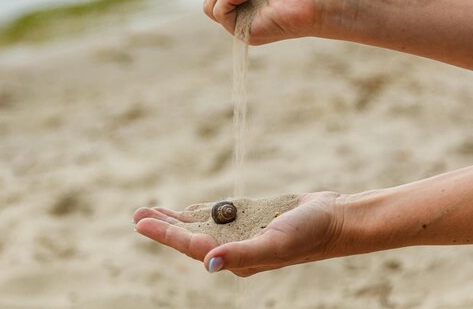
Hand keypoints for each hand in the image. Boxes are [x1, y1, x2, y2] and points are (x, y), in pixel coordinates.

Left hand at [133, 192, 344, 276]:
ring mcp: (242, 232)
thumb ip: (241, 254)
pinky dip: (199, 212)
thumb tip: (208, 263)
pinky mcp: (250, 218)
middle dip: (163, 226)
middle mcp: (235, 247)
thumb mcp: (273, 244)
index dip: (165, 234)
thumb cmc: (308, 233)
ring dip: (176, 218)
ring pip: (200, 225)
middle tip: (137, 213)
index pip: (192, 247)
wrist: (334, 219)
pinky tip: (187, 210)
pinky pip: (218, 216)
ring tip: (153, 210)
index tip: (141, 221)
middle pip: (190, 237)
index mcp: (236, 258)